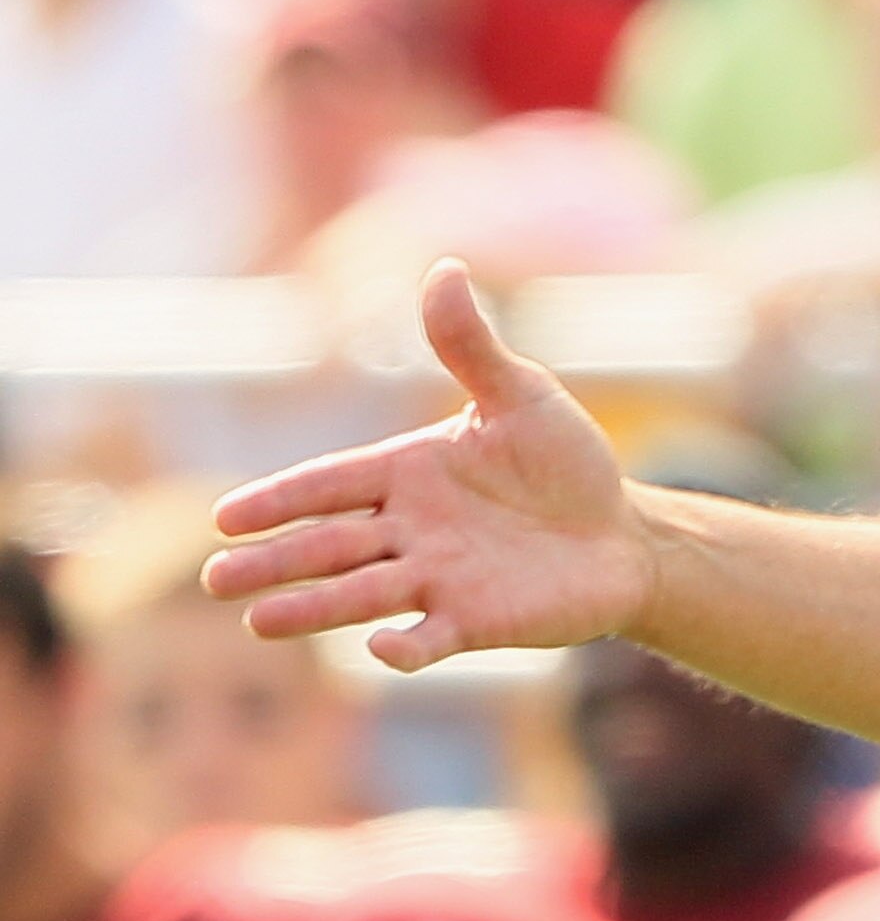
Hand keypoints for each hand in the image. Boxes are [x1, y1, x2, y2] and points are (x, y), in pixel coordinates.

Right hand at [203, 260, 652, 669]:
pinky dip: (406, 648)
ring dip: (312, 607)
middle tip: (215, 579)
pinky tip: (379, 652)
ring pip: (361, 593)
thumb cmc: (567, 465)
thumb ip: (471, 346)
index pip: (326, 484)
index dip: (278, 500)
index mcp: (405, 471)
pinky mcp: (477, 622)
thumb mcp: (522, 396)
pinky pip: (432, 638)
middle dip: (272, 560)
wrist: (623, 535)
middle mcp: (408, 529)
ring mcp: (439, 579)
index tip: (225, 518)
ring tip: (258, 622)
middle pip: (327, 545)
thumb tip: (446, 268)